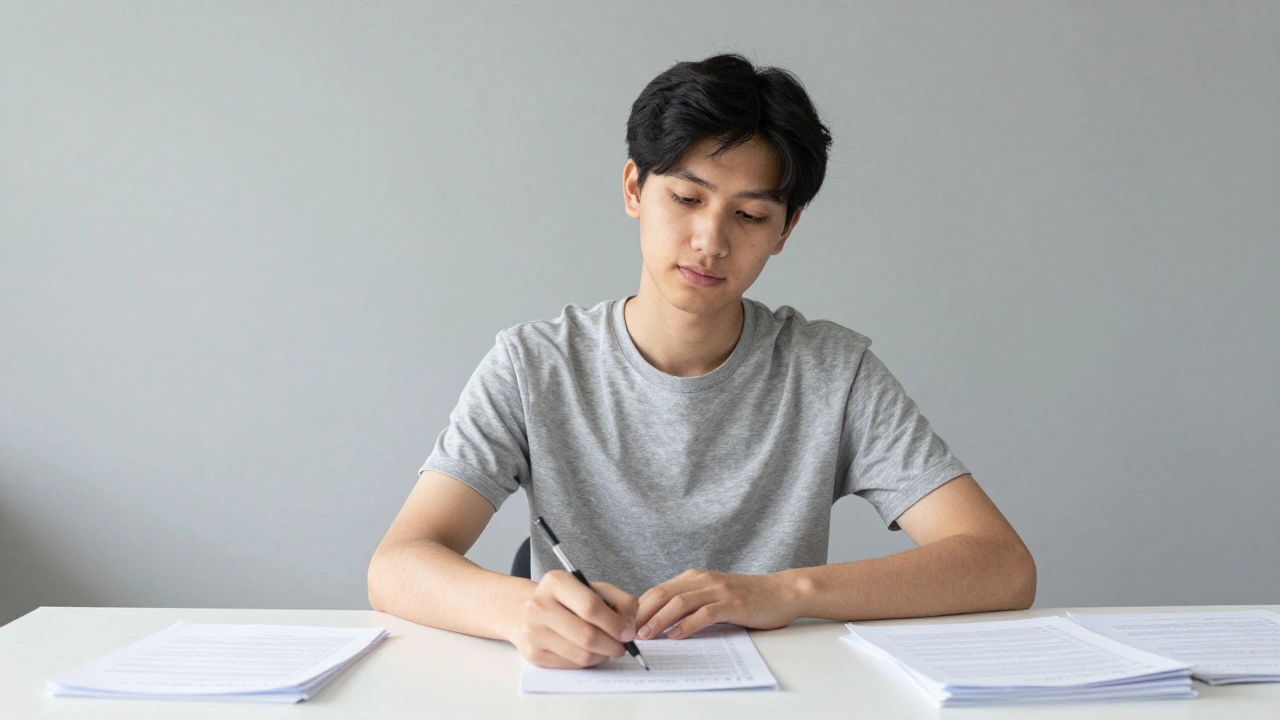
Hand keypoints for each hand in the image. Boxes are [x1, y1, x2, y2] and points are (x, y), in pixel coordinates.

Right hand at [508, 570, 638, 667]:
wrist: (528, 610)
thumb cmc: (569, 599)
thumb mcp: (595, 588)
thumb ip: (620, 601)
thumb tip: (628, 627)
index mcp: (556, 582)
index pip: (590, 607)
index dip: (614, 623)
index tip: (627, 632)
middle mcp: (538, 605)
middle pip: (587, 635)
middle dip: (612, 645)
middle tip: (622, 646)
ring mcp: (533, 631)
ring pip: (581, 655)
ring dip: (603, 655)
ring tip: (608, 648)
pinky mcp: (533, 654)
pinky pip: (572, 665)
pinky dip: (588, 662)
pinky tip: (591, 652)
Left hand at [635, 569, 796, 640]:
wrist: (781, 592)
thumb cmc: (746, 598)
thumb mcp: (713, 595)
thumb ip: (690, 603)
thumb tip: (661, 621)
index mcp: (694, 578)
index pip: (658, 590)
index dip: (639, 607)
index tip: (625, 624)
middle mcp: (703, 580)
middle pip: (663, 594)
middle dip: (642, 614)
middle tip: (628, 632)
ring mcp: (717, 590)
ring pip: (680, 602)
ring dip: (659, 620)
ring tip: (646, 636)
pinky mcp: (732, 603)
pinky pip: (704, 613)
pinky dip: (688, 625)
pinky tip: (677, 636)